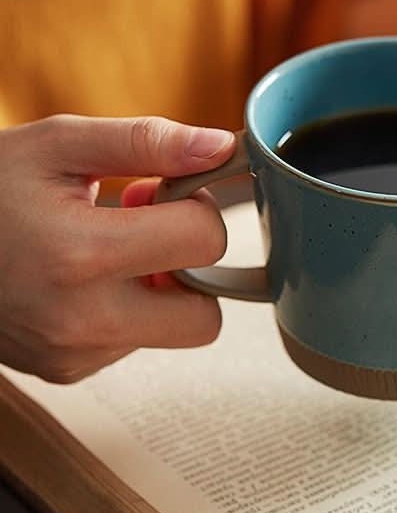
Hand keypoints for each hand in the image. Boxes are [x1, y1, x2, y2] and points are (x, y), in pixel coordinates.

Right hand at [0, 115, 234, 382]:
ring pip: (170, 331)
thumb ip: (145, 142)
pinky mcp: (66, 370)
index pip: (206, 242)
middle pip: (205, 318)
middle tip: (148, 228)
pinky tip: (82, 275)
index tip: (165, 192)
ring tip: (102, 244)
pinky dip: (124, 309)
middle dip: (192, 269)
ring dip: (157, 287)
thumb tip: (221, 147)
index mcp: (82, 255)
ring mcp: (73, 354)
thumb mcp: (58, 146)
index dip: (198, 207)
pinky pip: (131, 342)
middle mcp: (81, 320)